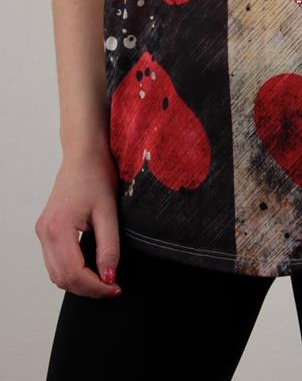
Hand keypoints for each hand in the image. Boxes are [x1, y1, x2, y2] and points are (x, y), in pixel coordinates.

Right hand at [34, 144, 122, 298]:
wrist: (83, 154)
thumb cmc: (96, 174)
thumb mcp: (108, 211)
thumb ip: (109, 246)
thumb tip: (110, 277)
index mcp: (58, 228)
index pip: (74, 273)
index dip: (96, 287)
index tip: (116, 288)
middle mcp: (44, 232)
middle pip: (62, 278)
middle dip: (88, 289)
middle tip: (113, 287)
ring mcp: (42, 231)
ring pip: (56, 273)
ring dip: (79, 282)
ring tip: (105, 279)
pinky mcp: (46, 229)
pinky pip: (55, 261)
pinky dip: (71, 271)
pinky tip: (91, 267)